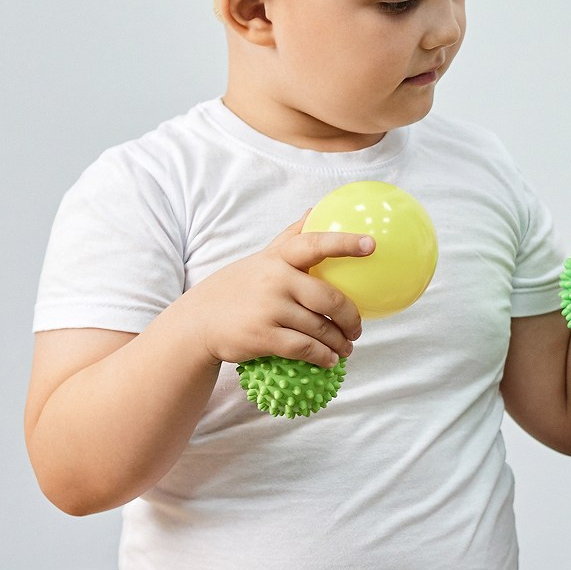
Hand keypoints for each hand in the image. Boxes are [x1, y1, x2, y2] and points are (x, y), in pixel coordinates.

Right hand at [173, 218, 372, 369]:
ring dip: (339, 342)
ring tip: (346, 347)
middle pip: (329, 298)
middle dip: (350, 317)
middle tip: (357, 329)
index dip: (345, 244)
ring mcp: (269, 309)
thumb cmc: (238, 287)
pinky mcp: (263, 336)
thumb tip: (315, 209)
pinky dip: (322, 356)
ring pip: (319, 328)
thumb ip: (290, 236)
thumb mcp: (262, 258)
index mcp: (278, 258)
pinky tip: (329, 360)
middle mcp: (275, 280)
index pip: (315, 244)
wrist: (198, 322)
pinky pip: (304, 348)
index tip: (372, 244)